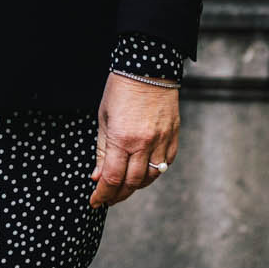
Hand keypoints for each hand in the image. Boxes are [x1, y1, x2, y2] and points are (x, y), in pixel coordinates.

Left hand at [88, 73, 178, 208]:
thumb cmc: (121, 89)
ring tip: (124, 186)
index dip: (103, 194)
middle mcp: (144, 144)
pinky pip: (166, 164)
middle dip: (118, 195)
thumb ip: (102, 150)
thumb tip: (98, 176)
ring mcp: (162, 141)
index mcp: (122, 138)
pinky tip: (144, 171)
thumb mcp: (104, 118)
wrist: (148, 66)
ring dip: (136, 186)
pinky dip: (155, 172)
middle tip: (108, 197)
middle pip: (132, 183)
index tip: (95, 201)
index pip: (112, 178)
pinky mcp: (174, 136)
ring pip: (151, 177)